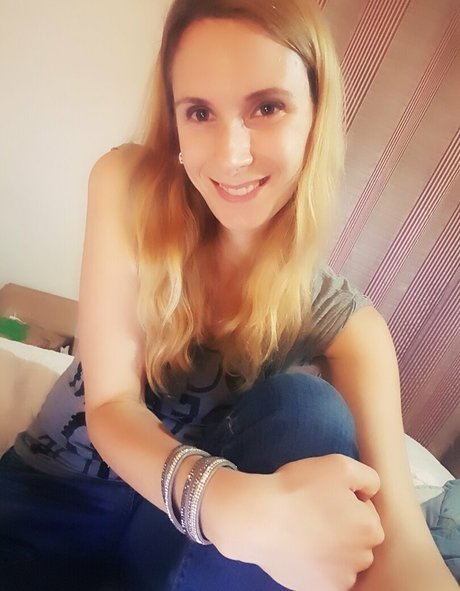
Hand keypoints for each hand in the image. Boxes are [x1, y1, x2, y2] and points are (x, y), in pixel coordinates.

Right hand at [209, 454, 383, 590]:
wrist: (259, 518)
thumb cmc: (299, 488)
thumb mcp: (339, 465)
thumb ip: (368, 477)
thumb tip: (371, 493)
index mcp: (371, 529)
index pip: (367, 512)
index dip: (347, 500)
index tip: (325, 495)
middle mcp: (362, 559)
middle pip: (358, 538)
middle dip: (343, 526)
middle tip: (314, 510)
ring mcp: (340, 579)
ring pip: (342, 559)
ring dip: (331, 547)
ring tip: (305, 529)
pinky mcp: (318, 590)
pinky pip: (324, 575)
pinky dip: (316, 564)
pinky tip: (300, 547)